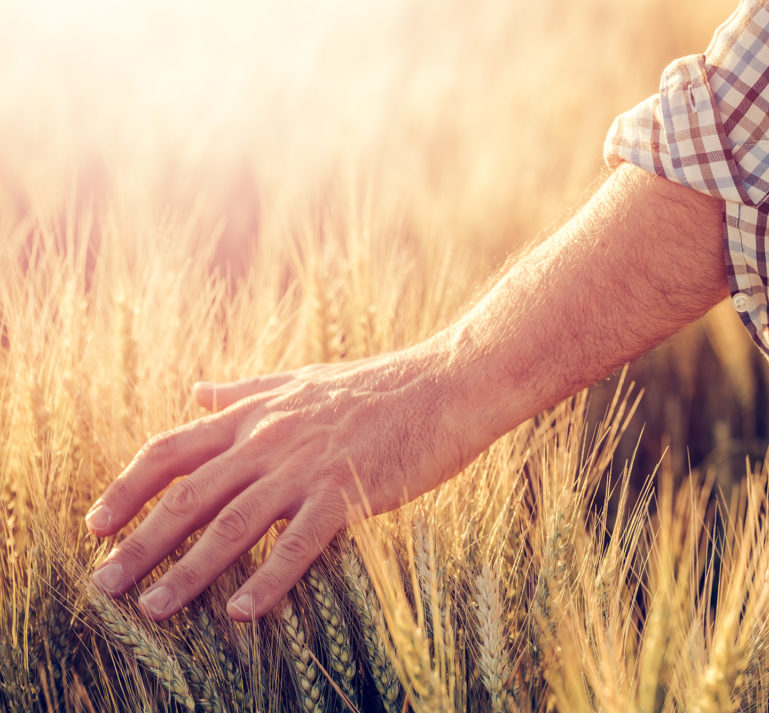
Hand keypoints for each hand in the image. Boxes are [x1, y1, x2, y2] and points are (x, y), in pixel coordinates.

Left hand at [85, 344, 466, 620]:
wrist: (442, 386)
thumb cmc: (377, 387)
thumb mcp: (301, 380)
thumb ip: (246, 391)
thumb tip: (197, 389)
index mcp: (255, 415)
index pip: (173, 451)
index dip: (128, 488)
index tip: (96, 524)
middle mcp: (268, 441)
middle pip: (188, 496)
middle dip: (140, 541)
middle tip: (104, 583)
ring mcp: (306, 467)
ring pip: (232, 525)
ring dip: (188, 570)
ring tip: (153, 608)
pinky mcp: (346, 492)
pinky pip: (298, 543)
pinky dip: (268, 579)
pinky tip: (241, 612)